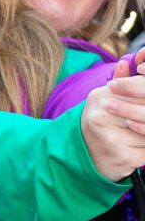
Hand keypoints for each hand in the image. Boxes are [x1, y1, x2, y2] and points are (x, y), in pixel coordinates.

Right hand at [82, 58, 144, 180]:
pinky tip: (140, 145)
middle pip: (144, 111)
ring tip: (141, 128)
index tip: (144, 102)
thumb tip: (127, 63)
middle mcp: (102, 117)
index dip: (144, 96)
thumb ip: (120, 82)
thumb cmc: (99, 122)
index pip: (138, 91)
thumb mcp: (105, 99)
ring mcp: (112, 139)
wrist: (82, 154)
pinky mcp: (123, 158)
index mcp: (100, 98)